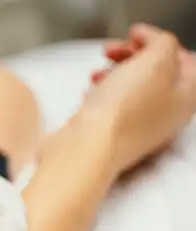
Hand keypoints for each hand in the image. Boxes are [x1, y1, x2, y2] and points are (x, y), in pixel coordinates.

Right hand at [85, 24, 195, 173]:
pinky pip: (113, 109)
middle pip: (157, 75)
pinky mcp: (114, 137)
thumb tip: (156, 45)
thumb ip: (163, 44)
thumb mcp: (155, 60)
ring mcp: (140, 130)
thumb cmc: (123, 111)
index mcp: (187, 98)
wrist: (89, 148)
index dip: (159, 43)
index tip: (135, 36)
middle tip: (113, 51)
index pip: (185, 60)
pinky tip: (90, 92)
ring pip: (132, 91)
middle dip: (134, 57)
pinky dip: (102, 95)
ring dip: (115, 74)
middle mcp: (167, 117)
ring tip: (96, 72)